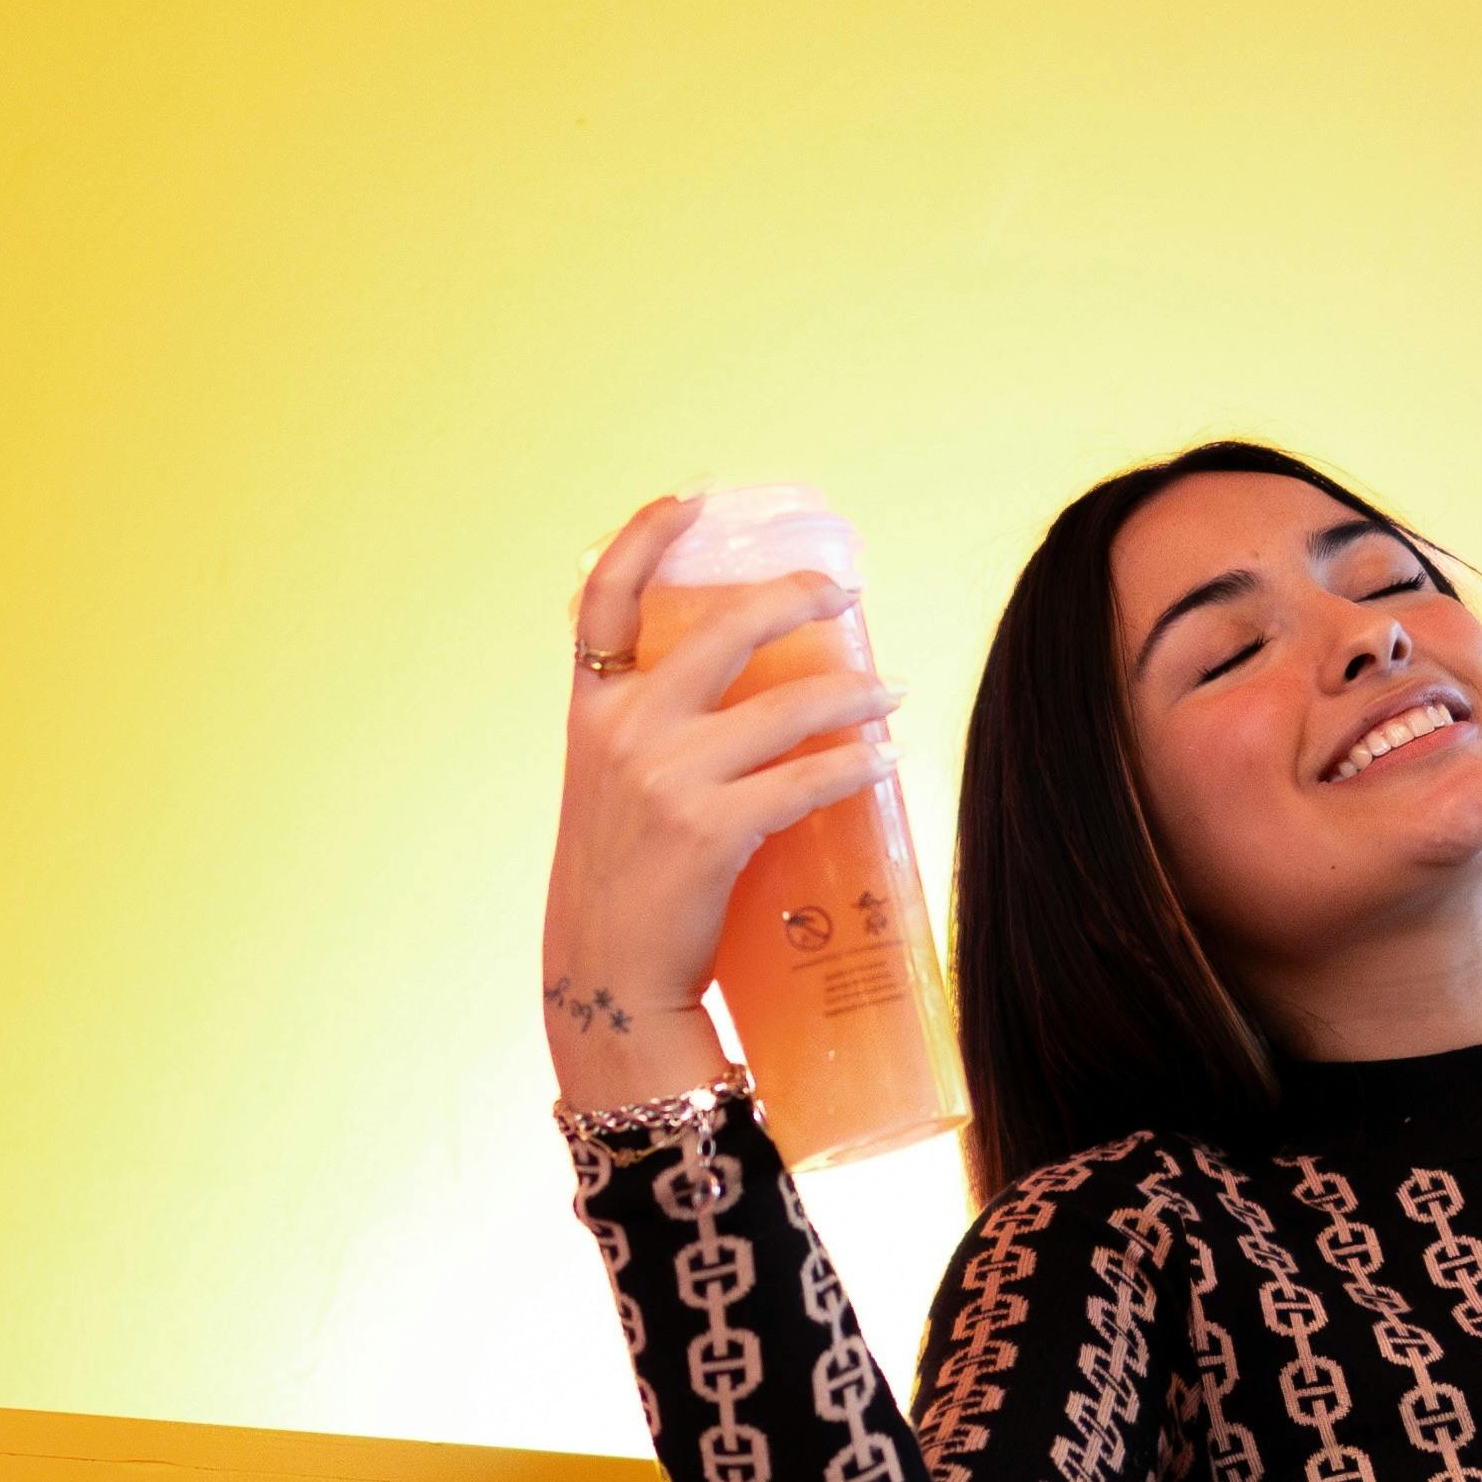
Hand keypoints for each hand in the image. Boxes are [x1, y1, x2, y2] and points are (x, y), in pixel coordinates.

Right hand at [540, 492, 901, 1107]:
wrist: (606, 981)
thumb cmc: (620, 887)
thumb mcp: (612, 790)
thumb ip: (653, 737)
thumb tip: (746, 701)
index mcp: (591, 713)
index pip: (602, 600)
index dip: (642, 537)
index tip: (690, 499)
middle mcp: (623, 732)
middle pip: (723, 631)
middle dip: (795, 598)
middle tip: (842, 593)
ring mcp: (666, 778)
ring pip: (785, 708)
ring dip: (853, 695)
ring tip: (889, 694)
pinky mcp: (709, 831)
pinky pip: (805, 779)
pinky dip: (855, 763)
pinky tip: (885, 759)